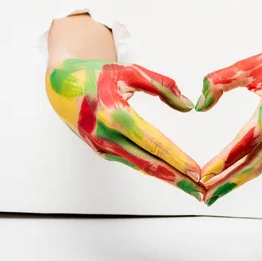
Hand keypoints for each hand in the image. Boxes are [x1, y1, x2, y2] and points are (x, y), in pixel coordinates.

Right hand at [45, 58, 204, 200]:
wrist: (60, 85)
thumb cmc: (96, 75)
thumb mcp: (129, 71)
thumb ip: (161, 85)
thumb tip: (187, 107)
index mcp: (113, 114)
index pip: (151, 142)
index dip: (175, 158)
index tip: (196, 171)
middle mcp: (106, 135)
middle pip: (148, 163)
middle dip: (177, 179)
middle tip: (201, 191)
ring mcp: (102, 146)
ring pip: (141, 167)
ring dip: (168, 179)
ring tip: (191, 188)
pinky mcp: (101, 151)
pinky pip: (132, 162)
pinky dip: (153, 170)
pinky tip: (171, 176)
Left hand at [195, 37, 261, 204]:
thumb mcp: (250, 64)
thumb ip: (220, 81)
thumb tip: (199, 106)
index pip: (248, 138)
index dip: (227, 158)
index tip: (206, 173)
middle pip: (253, 162)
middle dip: (227, 181)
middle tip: (202, 195)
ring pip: (259, 166)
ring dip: (234, 182)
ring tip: (210, 194)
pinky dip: (244, 173)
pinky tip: (228, 180)